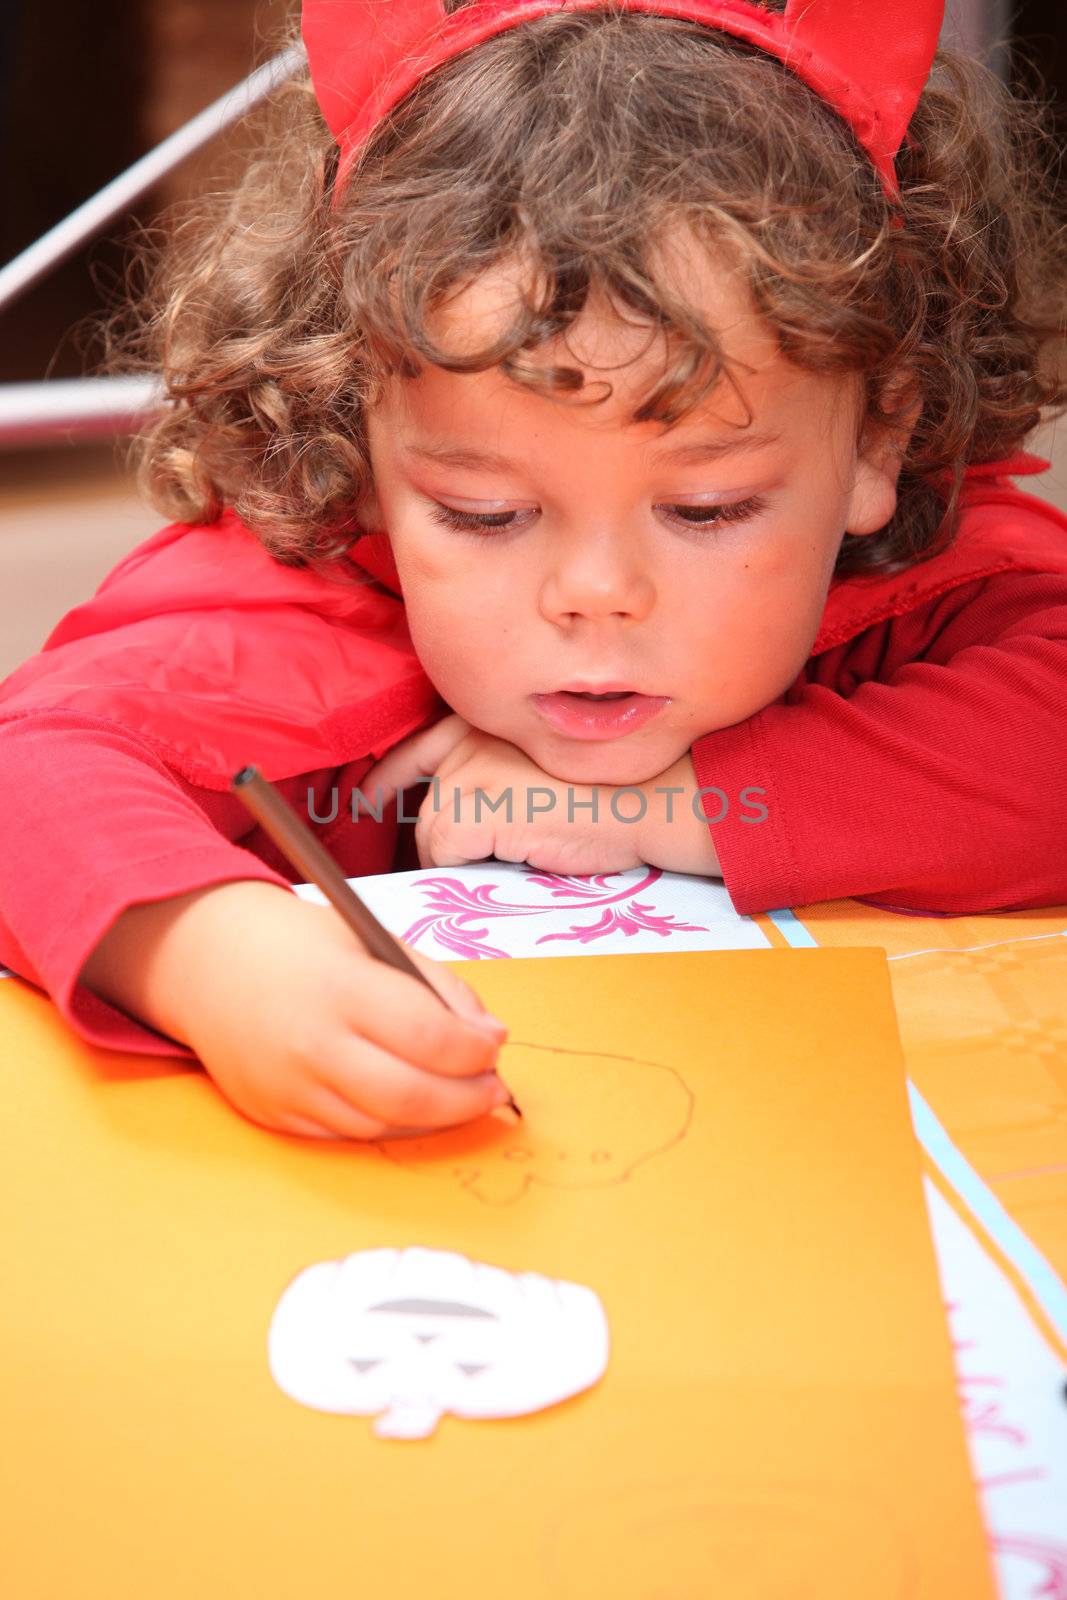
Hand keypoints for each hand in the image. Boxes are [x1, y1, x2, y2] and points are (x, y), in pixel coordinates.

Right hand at [80, 880, 512, 1140]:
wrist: (207, 962)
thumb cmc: (301, 945)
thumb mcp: (375, 940)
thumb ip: (437, 987)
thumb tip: (487, 1038)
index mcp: (341, 988)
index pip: (431, 1037)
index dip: (476, 1051)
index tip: (495, 1045)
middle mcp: (312, 1044)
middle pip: (413, 1097)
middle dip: (469, 1099)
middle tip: (494, 1088)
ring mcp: (289, 1088)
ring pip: (384, 1127)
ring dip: (435, 1119)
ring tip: (460, 1097)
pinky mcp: (275, 1116)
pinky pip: (348, 1136)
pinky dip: (389, 1126)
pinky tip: (411, 1106)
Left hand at [363, 714, 721, 876]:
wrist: (650, 799)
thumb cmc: (611, 795)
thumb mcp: (542, 771)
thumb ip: (497, 781)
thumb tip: (457, 829)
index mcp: (488, 723)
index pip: (417, 748)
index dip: (387, 778)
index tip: (366, 799)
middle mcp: (472, 738)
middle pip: (427, 806)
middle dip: (435, 844)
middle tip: (456, 868)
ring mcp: (471, 770)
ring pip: (432, 835)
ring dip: (459, 862)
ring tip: (508, 863)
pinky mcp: (478, 804)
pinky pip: (444, 852)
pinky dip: (465, 869)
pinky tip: (509, 861)